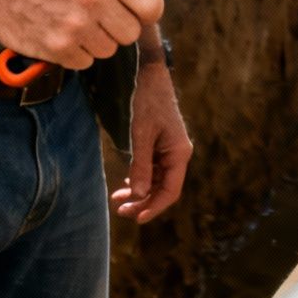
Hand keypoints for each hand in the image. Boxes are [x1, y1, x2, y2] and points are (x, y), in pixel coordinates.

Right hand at [0, 0, 162, 70]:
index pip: (153, 4)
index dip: (148, 11)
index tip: (140, 11)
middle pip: (132, 33)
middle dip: (119, 27)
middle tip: (100, 16)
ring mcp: (75, 25)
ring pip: (110, 50)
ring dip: (96, 41)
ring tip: (76, 21)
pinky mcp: (59, 48)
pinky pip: (86, 61)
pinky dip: (76, 52)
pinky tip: (62, 32)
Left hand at [112, 64, 192, 223]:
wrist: (151, 78)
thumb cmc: (147, 103)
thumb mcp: (140, 134)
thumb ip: (141, 165)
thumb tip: (139, 195)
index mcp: (179, 154)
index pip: (170, 191)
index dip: (153, 207)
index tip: (135, 218)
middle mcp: (179, 155)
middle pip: (164, 189)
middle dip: (143, 202)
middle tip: (120, 210)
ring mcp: (171, 152)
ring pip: (158, 181)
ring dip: (140, 192)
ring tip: (118, 199)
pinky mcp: (163, 147)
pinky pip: (154, 170)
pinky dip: (141, 179)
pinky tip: (127, 184)